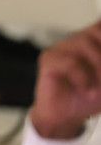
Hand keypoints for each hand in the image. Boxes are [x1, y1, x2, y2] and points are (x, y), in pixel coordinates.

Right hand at [29, 20, 100, 139]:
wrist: (65, 116)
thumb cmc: (88, 97)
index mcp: (90, 43)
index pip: (98, 27)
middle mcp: (74, 42)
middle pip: (95, 31)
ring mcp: (59, 49)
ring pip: (83, 44)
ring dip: (98, 68)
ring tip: (97, 88)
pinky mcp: (48, 60)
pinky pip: (70, 62)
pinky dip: (83, 78)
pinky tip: (85, 90)